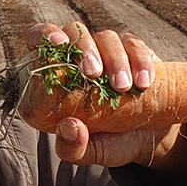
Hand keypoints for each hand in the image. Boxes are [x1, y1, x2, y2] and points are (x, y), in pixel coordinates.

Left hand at [26, 21, 186, 174]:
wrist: (147, 139)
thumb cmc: (107, 142)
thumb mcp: (88, 152)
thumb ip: (72, 147)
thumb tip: (68, 127)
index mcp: (55, 76)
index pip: (39, 38)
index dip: (45, 34)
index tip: (58, 44)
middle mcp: (79, 57)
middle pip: (75, 33)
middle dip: (85, 49)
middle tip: (95, 74)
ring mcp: (107, 52)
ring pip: (107, 38)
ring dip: (114, 59)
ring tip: (122, 86)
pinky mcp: (134, 52)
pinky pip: (135, 46)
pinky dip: (140, 61)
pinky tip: (144, 83)